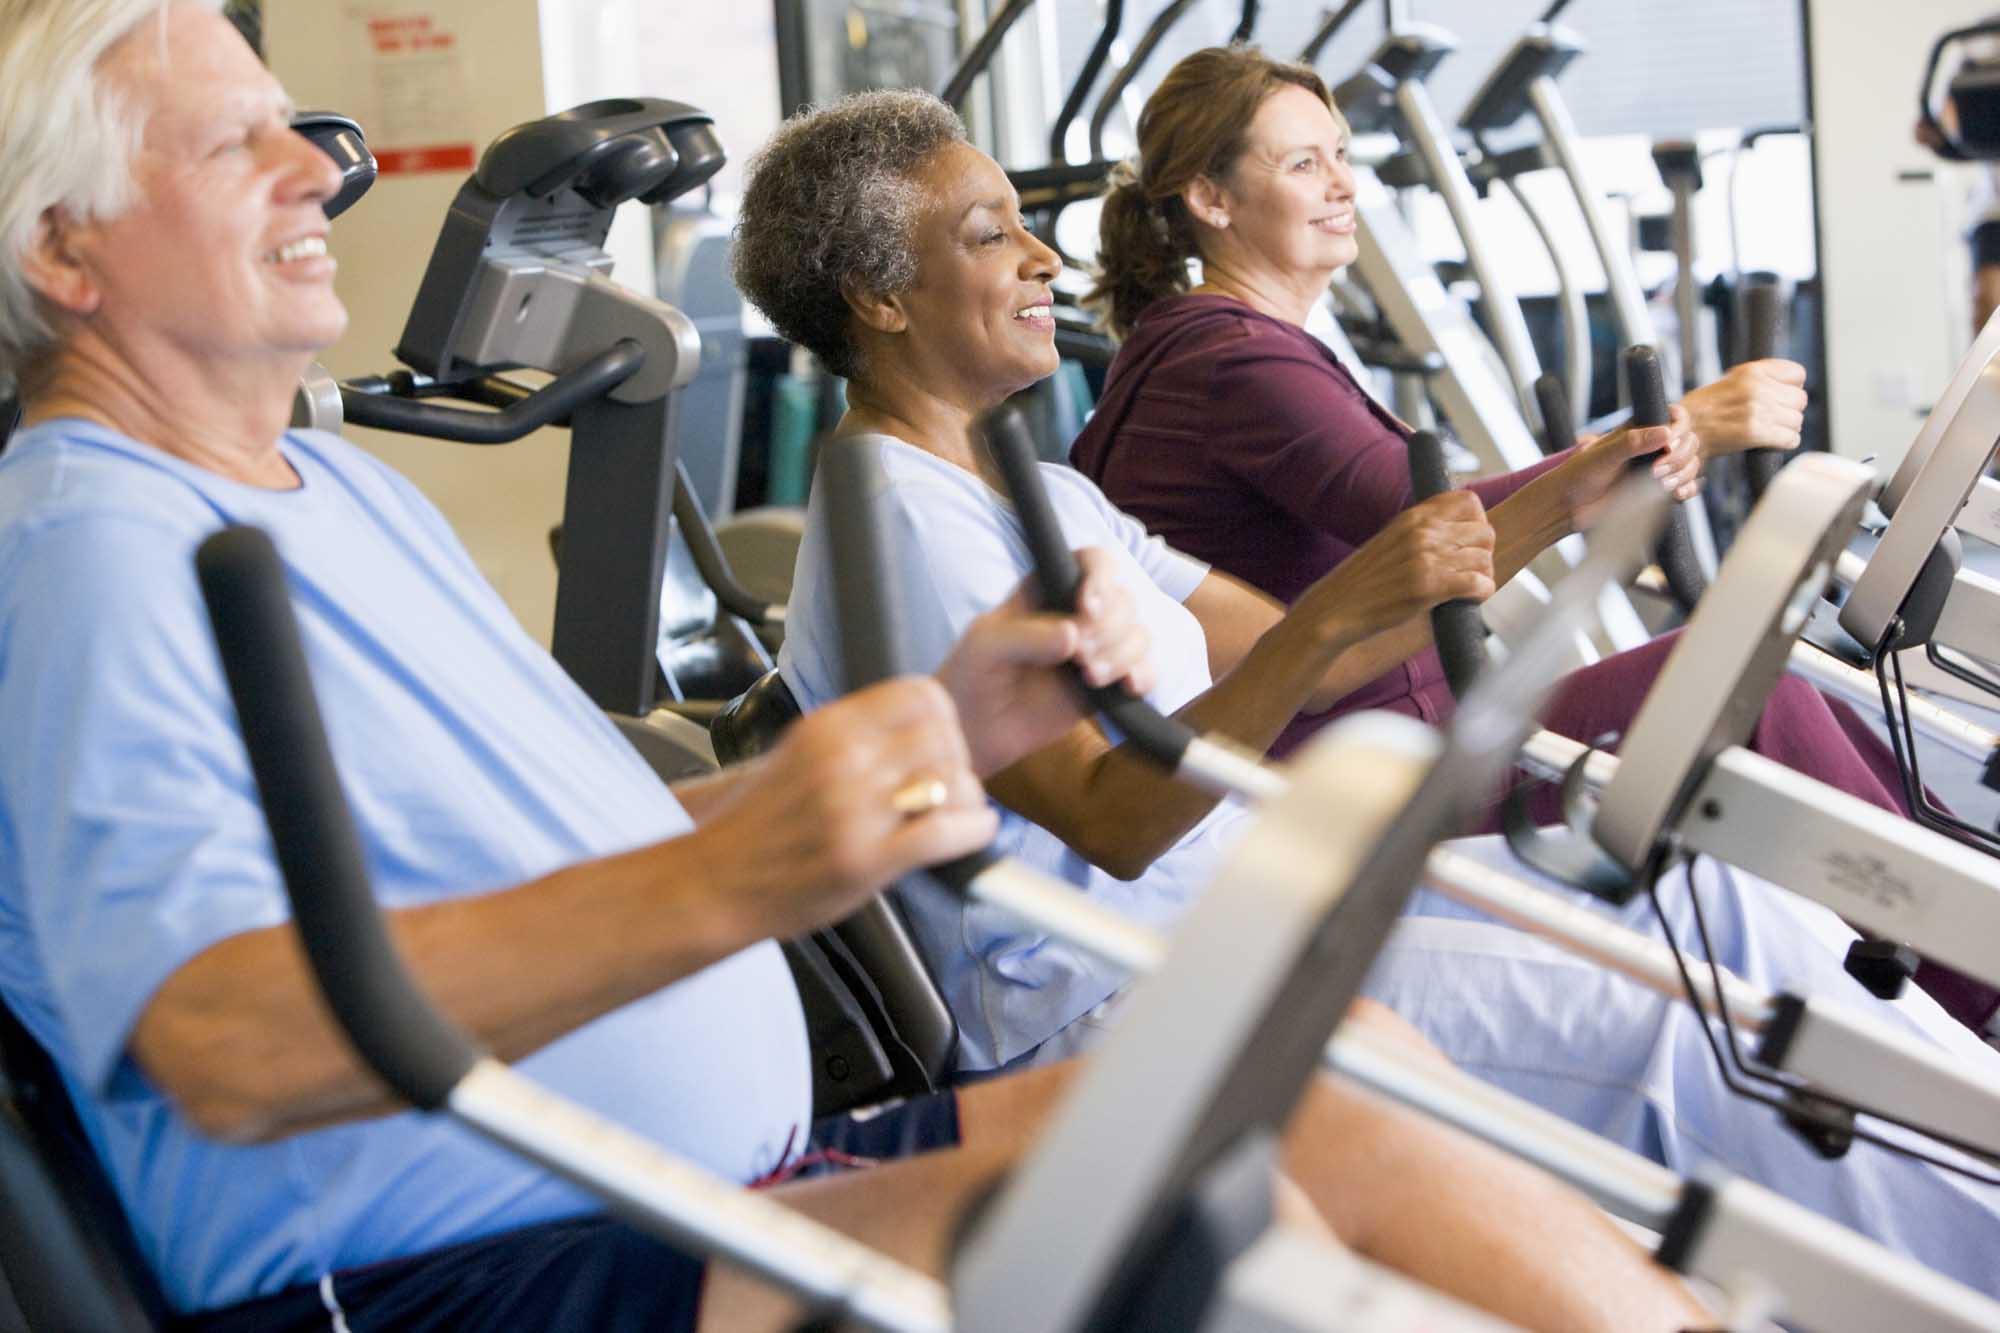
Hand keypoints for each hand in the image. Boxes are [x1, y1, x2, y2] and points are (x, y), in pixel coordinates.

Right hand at [688, 679, 995, 941]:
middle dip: (958, 762)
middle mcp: (843, 759)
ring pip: (953, 781)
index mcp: (828, 727)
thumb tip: (917, 729)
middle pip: (945, 736)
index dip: (944, 719)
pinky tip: (970, 834)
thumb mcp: (799, 755)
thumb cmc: (757, 827)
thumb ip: (853, 738)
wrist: (715, 882)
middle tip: (950, 786)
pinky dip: (973, 832)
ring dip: (968, 800)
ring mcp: (855, 809)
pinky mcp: (867, 859)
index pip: (920, 693)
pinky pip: (948, 832)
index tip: (940, 742)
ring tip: (956, 814)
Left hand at [937, 548, 1155, 775]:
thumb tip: (1073, 635)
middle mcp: (1080, 613)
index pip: (1093, 562)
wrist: (977, 728)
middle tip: (1080, 658)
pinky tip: (1127, 688)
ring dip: (1123, 655)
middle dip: (1109, 629)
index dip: (1101, 578)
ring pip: (1139, 635)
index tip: (1088, 608)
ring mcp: (1097, 648)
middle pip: (1124, 600)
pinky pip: (1144, 671)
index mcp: (1050, 588)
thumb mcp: (986, 646)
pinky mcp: (1108, 683)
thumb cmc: (974, 674)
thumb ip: (1026, 636)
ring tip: (1089, 678)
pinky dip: (1144, 676)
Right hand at [1298, 490, 1495, 642]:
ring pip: (1484, 558)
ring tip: (1468, 588)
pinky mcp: (1430, 587)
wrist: (1335, 608)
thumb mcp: (1390, 541)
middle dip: (1483, 553)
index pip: (1469, 501)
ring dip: (1482, 576)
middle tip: (1471, 570)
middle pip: (1484, 532)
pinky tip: (1469, 600)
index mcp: (1413, 517)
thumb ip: (1420, 532)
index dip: (1478, 522)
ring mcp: (1427, 558)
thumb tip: (1455, 533)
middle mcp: (1423, 532)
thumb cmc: (1361, 582)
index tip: (1469, 542)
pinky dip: (1481, 593)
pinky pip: (1478, 583)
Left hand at [1558, 403, 1700, 526]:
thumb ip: (1632, 443)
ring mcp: (1657, 469)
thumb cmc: (1579, 475)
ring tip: (1660, 484)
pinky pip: (1685, 486)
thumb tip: (1665, 432)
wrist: (1569, 506)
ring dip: (1682, 474)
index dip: (1680, 429)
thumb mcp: (1603, 455)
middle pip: (1688, 443)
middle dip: (1679, 457)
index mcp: (1639, 430)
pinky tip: (1677, 494)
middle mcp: (1652, 448)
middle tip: (1656, 471)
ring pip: (1690, 465)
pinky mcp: (1659, 490)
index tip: (1669, 444)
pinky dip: (1687, 489)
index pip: (1675, 419)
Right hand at [1681, 359, 1806, 456]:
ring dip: (1786, 429)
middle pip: (1800, 400)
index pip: (1797, 374)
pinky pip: (1790, 439)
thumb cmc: (1704, 409)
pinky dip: (1783, 443)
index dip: (1791, 387)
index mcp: (1751, 372)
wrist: (1682, 431)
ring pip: (1796, 421)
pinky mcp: (1755, 432)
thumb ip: (1760, 379)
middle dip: (1789, 411)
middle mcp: (1756, 388)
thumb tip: (1791, 384)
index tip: (1780, 396)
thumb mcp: (1731, 380)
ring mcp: (1757, 410)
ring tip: (1767, 431)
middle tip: (1772, 418)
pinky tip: (1768, 442)